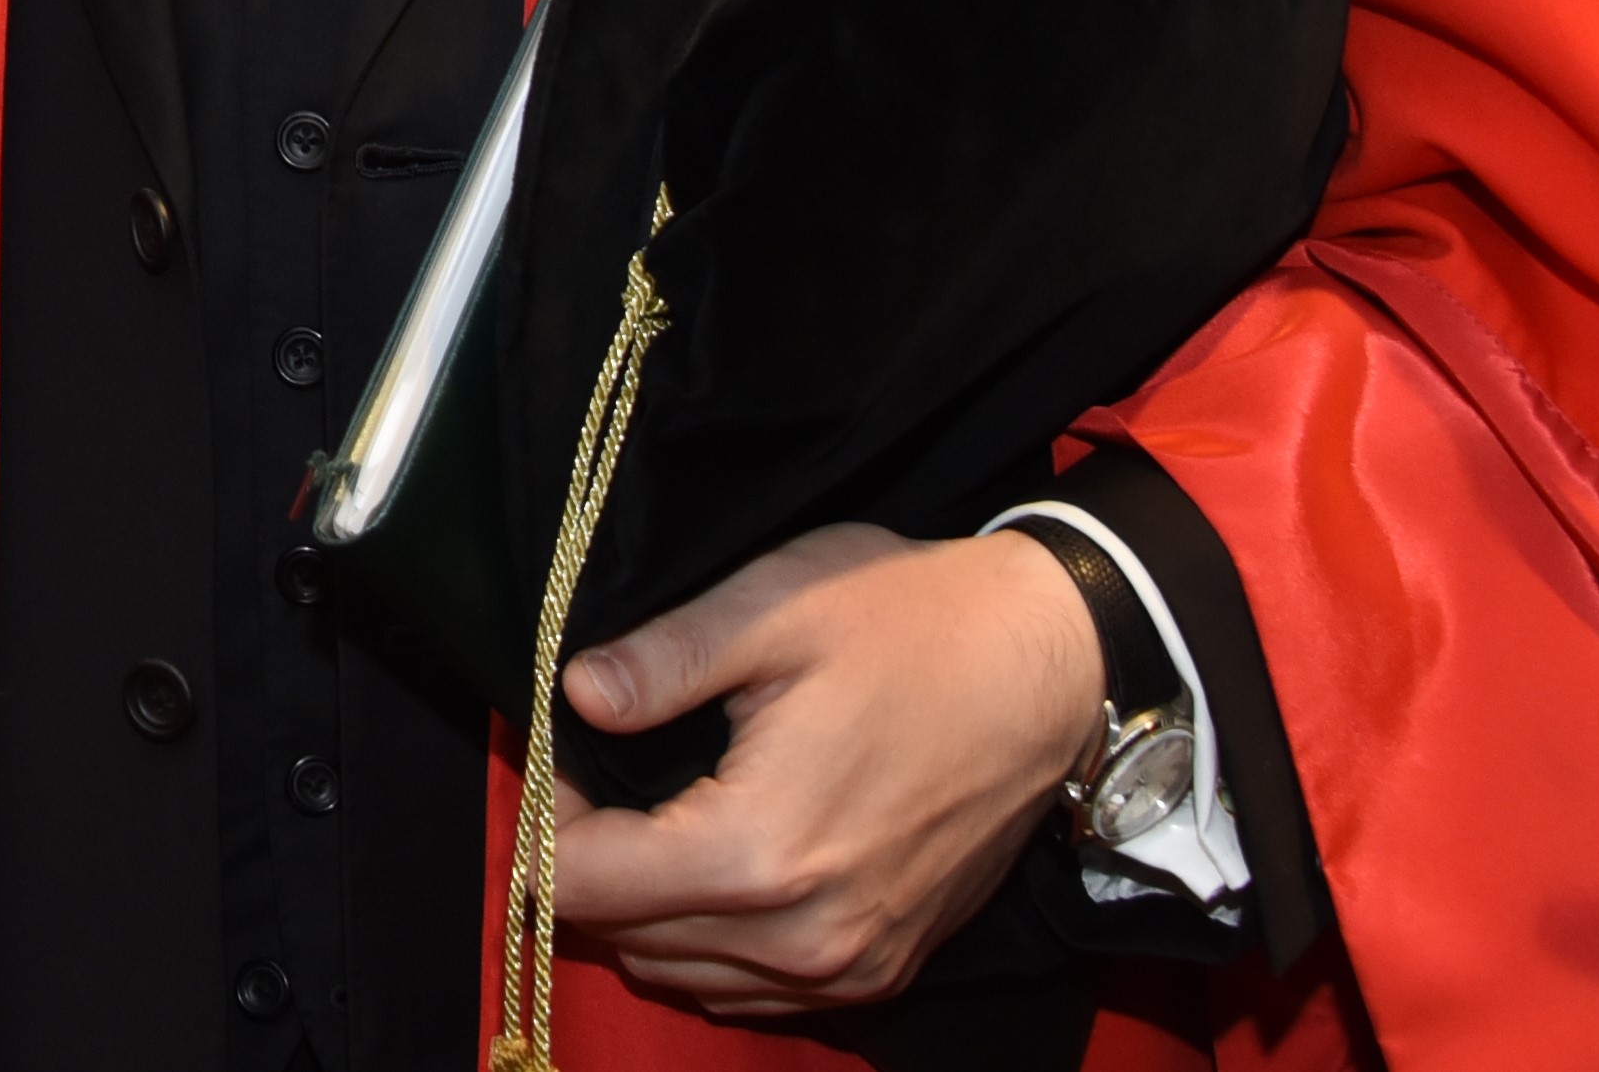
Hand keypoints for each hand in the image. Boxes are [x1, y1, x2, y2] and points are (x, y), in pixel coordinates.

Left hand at [543, 523, 1098, 1014]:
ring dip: (644, 912)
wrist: (1054, 667)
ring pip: (683, 973)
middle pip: (625, 938)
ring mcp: (849, 966)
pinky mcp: (884, 970)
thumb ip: (662, 661)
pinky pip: (752, 991)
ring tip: (649, 821)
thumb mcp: (775, 608)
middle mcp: (801, 936)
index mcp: (756, 852)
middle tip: (594, 783)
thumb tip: (575, 696)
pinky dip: (709, 946)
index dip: (544, 826)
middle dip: (587, 866)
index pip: (582, 886)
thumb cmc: (916, 623)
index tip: (558, 765)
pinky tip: (711, 871)